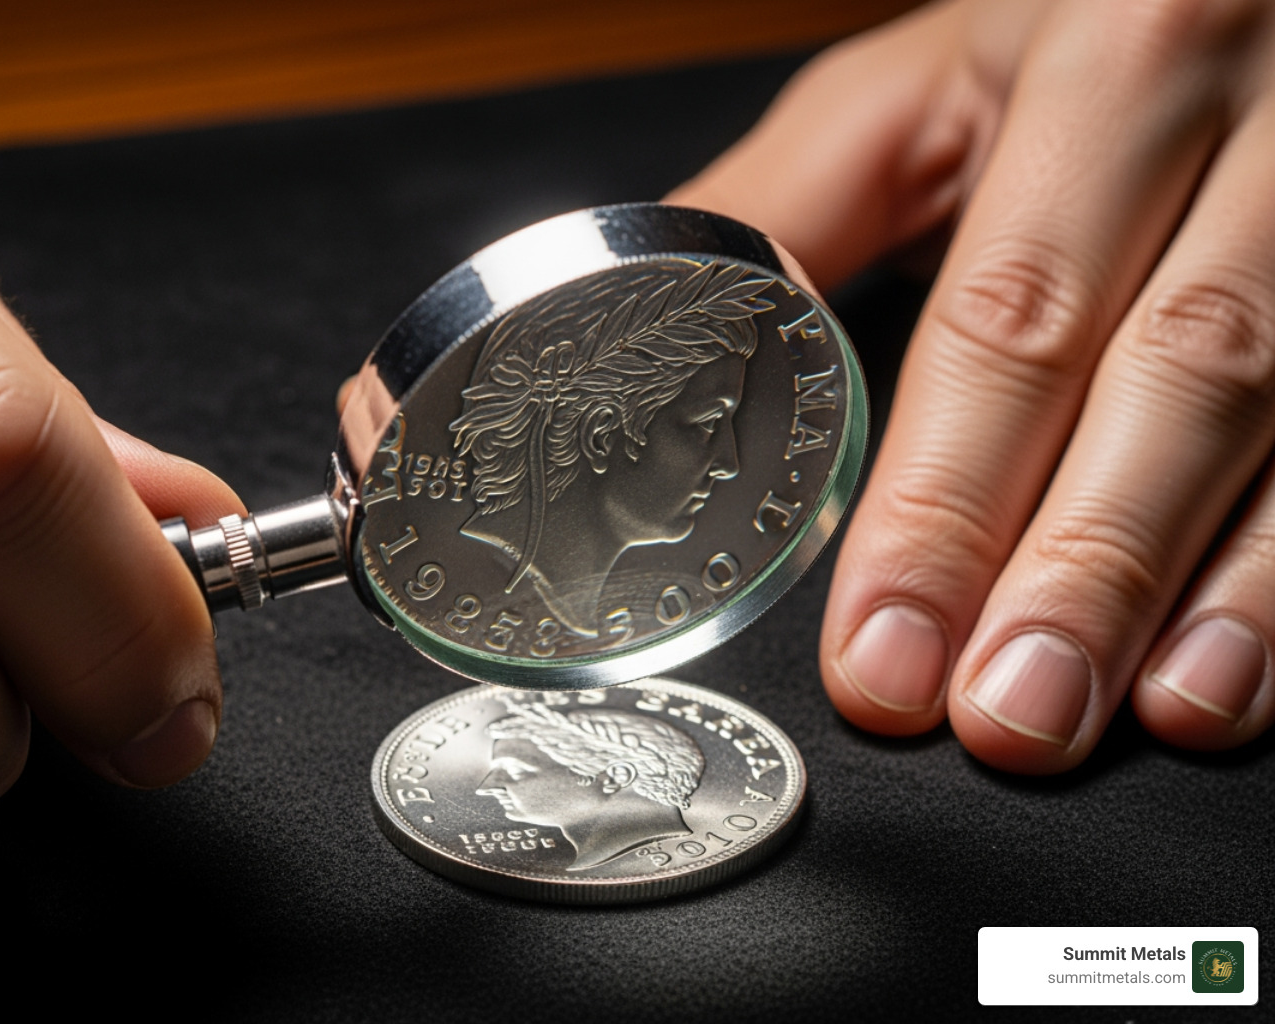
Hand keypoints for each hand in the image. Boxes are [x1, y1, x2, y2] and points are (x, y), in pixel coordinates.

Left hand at [670, 0, 1274, 771]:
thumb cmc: (1077, 27)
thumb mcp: (928, 81)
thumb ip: (800, 199)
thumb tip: (654, 313)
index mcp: (1111, 61)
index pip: (1011, 316)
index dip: (944, 498)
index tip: (882, 644)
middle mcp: (1261, 122)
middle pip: (1171, 375)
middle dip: (1078, 567)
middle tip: (1002, 715)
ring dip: (1204, 588)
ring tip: (1128, 714)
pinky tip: (1233, 670)